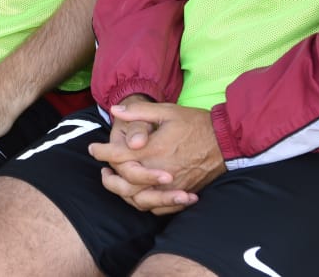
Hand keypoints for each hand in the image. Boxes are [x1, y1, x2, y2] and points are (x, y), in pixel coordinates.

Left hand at [89, 101, 223, 214]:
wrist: (226, 141)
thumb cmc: (196, 123)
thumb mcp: (167, 111)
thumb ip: (139, 112)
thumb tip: (115, 110)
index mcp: (154, 149)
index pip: (119, 155)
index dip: (102, 152)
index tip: (93, 149)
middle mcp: (160, 171)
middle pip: (125, 184)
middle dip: (109, 179)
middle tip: (102, 171)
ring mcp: (171, 186)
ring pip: (139, 200)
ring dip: (123, 194)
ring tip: (116, 183)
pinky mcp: (182, 193)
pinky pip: (158, 208)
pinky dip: (144, 203)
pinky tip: (138, 195)